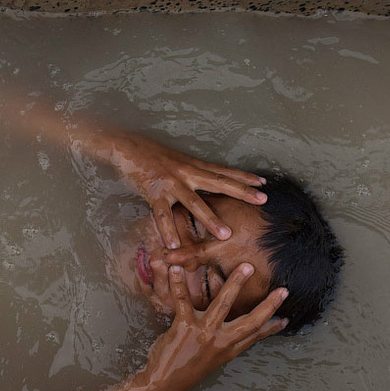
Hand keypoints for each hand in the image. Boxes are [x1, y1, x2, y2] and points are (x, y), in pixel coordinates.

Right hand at [95, 133, 267, 247]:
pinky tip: (173, 244)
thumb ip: (189, 171)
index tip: (263, 183)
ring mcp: (171, 183)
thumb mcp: (175, 161)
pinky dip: (167, 229)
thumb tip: (202, 180)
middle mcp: (186, 172)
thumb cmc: (148, 155)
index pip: (223, 171)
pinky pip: (162, 214)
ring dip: (211, 219)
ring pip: (195, 203)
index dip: (243, 177)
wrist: (126, 146)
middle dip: (241, 192)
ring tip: (226, 234)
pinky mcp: (154, 192)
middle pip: (219, 183)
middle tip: (262, 200)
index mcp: (192, 165)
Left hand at [148, 264, 287, 390]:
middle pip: (249, 321)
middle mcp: (220, 342)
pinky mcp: (184, 327)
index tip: (286, 318)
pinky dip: (178, 284)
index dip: (271, 328)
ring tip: (245, 267)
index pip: (255, 336)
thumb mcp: (210, 360)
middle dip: (268, 305)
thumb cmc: (184, 370)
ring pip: (223, 304)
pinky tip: (176, 270)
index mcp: (227, 350)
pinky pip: (183, 300)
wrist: (163, 383)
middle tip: (282, 290)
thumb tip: (231, 336)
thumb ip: (222, 345)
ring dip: (235, 283)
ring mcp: (203, 333)